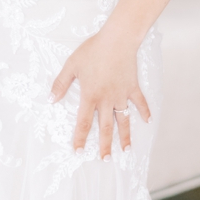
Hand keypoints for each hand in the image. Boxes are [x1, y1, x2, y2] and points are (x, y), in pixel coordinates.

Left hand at [49, 28, 149, 158]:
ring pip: (123, 120)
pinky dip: (144, 111)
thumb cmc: (92, 50)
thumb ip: (61, 83)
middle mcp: (107, 99)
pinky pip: (140, 102)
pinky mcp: (132, 87)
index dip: (80, 138)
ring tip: (126, 150)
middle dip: (105, 145)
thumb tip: (51, 100)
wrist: (117, 39)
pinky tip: (147, 121)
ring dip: (125, 136)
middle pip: (105, 127)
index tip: (79, 151)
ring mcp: (121, 95)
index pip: (84, 122)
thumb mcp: (72, 65)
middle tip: (105, 160)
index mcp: (90, 96)